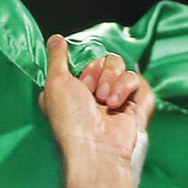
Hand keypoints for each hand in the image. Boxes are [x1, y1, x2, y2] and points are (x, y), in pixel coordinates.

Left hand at [39, 35, 154, 162]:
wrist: (96, 148)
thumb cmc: (71, 121)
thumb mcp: (55, 84)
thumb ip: (56, 58)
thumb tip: (55, 39)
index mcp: (69, 89)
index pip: (81, 59)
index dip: (81, 66)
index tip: (78, 81)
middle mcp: (89, 92)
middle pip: (101, 59)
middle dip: (97, 72)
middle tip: (91, 93)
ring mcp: (110, 97)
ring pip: (117, 65)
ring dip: (111, 80)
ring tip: (105, 101)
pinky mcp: (130, 102)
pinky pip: (133, 78)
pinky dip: (124, 88)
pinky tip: (116, 105)